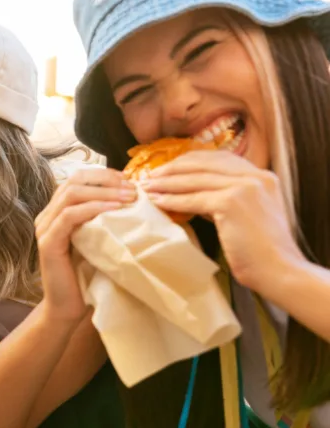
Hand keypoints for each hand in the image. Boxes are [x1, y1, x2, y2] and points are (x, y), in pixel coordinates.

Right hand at [34, 167, 134, 321]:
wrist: (68, 307)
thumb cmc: (86, 275)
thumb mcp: (97, 240)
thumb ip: (104, 219)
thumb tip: (133, 197)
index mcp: (57, 212)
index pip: (77, 179)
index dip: (104, 175)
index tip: (129, 180)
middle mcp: (46, 216)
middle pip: (74, 180)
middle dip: (105, 180)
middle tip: (132, 187)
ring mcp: (44, 228)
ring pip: (71, 194)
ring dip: (103, 192)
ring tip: (128, 197)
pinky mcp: (48, 243)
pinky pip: (69, 216)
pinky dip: (93, 208)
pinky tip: (114, 210)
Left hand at [142, 151, 304, 292]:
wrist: (280, 270)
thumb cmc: (262, 250)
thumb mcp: (248, 214)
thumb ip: (227, 199)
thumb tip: (194, 194)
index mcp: (262, 176)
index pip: (220, 158)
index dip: (190, 161)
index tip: (169, 168)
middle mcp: (256, 176)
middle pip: (205, 163)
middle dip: (174, 168)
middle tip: (151, 176)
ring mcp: (245, 187)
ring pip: (196, 179)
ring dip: (168, 182)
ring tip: (148, 187)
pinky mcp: (232, 203)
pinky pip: (194, 199)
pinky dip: (173, 200)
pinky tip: (158, 202)